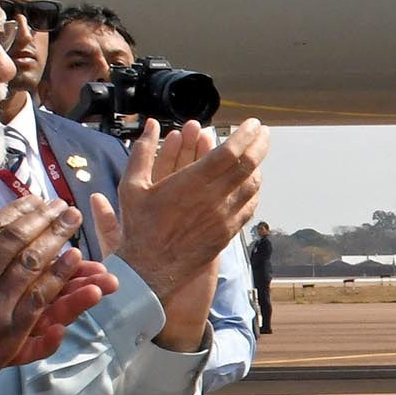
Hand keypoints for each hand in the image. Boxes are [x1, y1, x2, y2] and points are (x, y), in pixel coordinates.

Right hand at [0, 197, 91, 394]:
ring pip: (32, 264)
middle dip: (43, 219)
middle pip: (16, 241)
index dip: (16, 211)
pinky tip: (74, 260)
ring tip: (73, 222)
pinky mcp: (8, 333)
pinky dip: (59, 277)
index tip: (34, 200)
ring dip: (57, 239)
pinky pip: (40, 299)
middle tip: (63, 206)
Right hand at [107, 119, 276, 334]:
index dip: (246, 135)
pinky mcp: (228, 233)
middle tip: (263, 133)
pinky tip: (250, 184)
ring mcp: (224, 218)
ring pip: (252, 186)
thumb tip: (151, 125)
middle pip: (248, 165)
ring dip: (257, 167)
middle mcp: (214, 199)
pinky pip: (249, 207)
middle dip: (259, 145)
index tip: (253, 124)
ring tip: (255, 155)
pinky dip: (253, 191)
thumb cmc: (139, 227)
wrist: (150, 270)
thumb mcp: (132, 185)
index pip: (230, 152)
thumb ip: (143, 152)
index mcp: (192, 183)